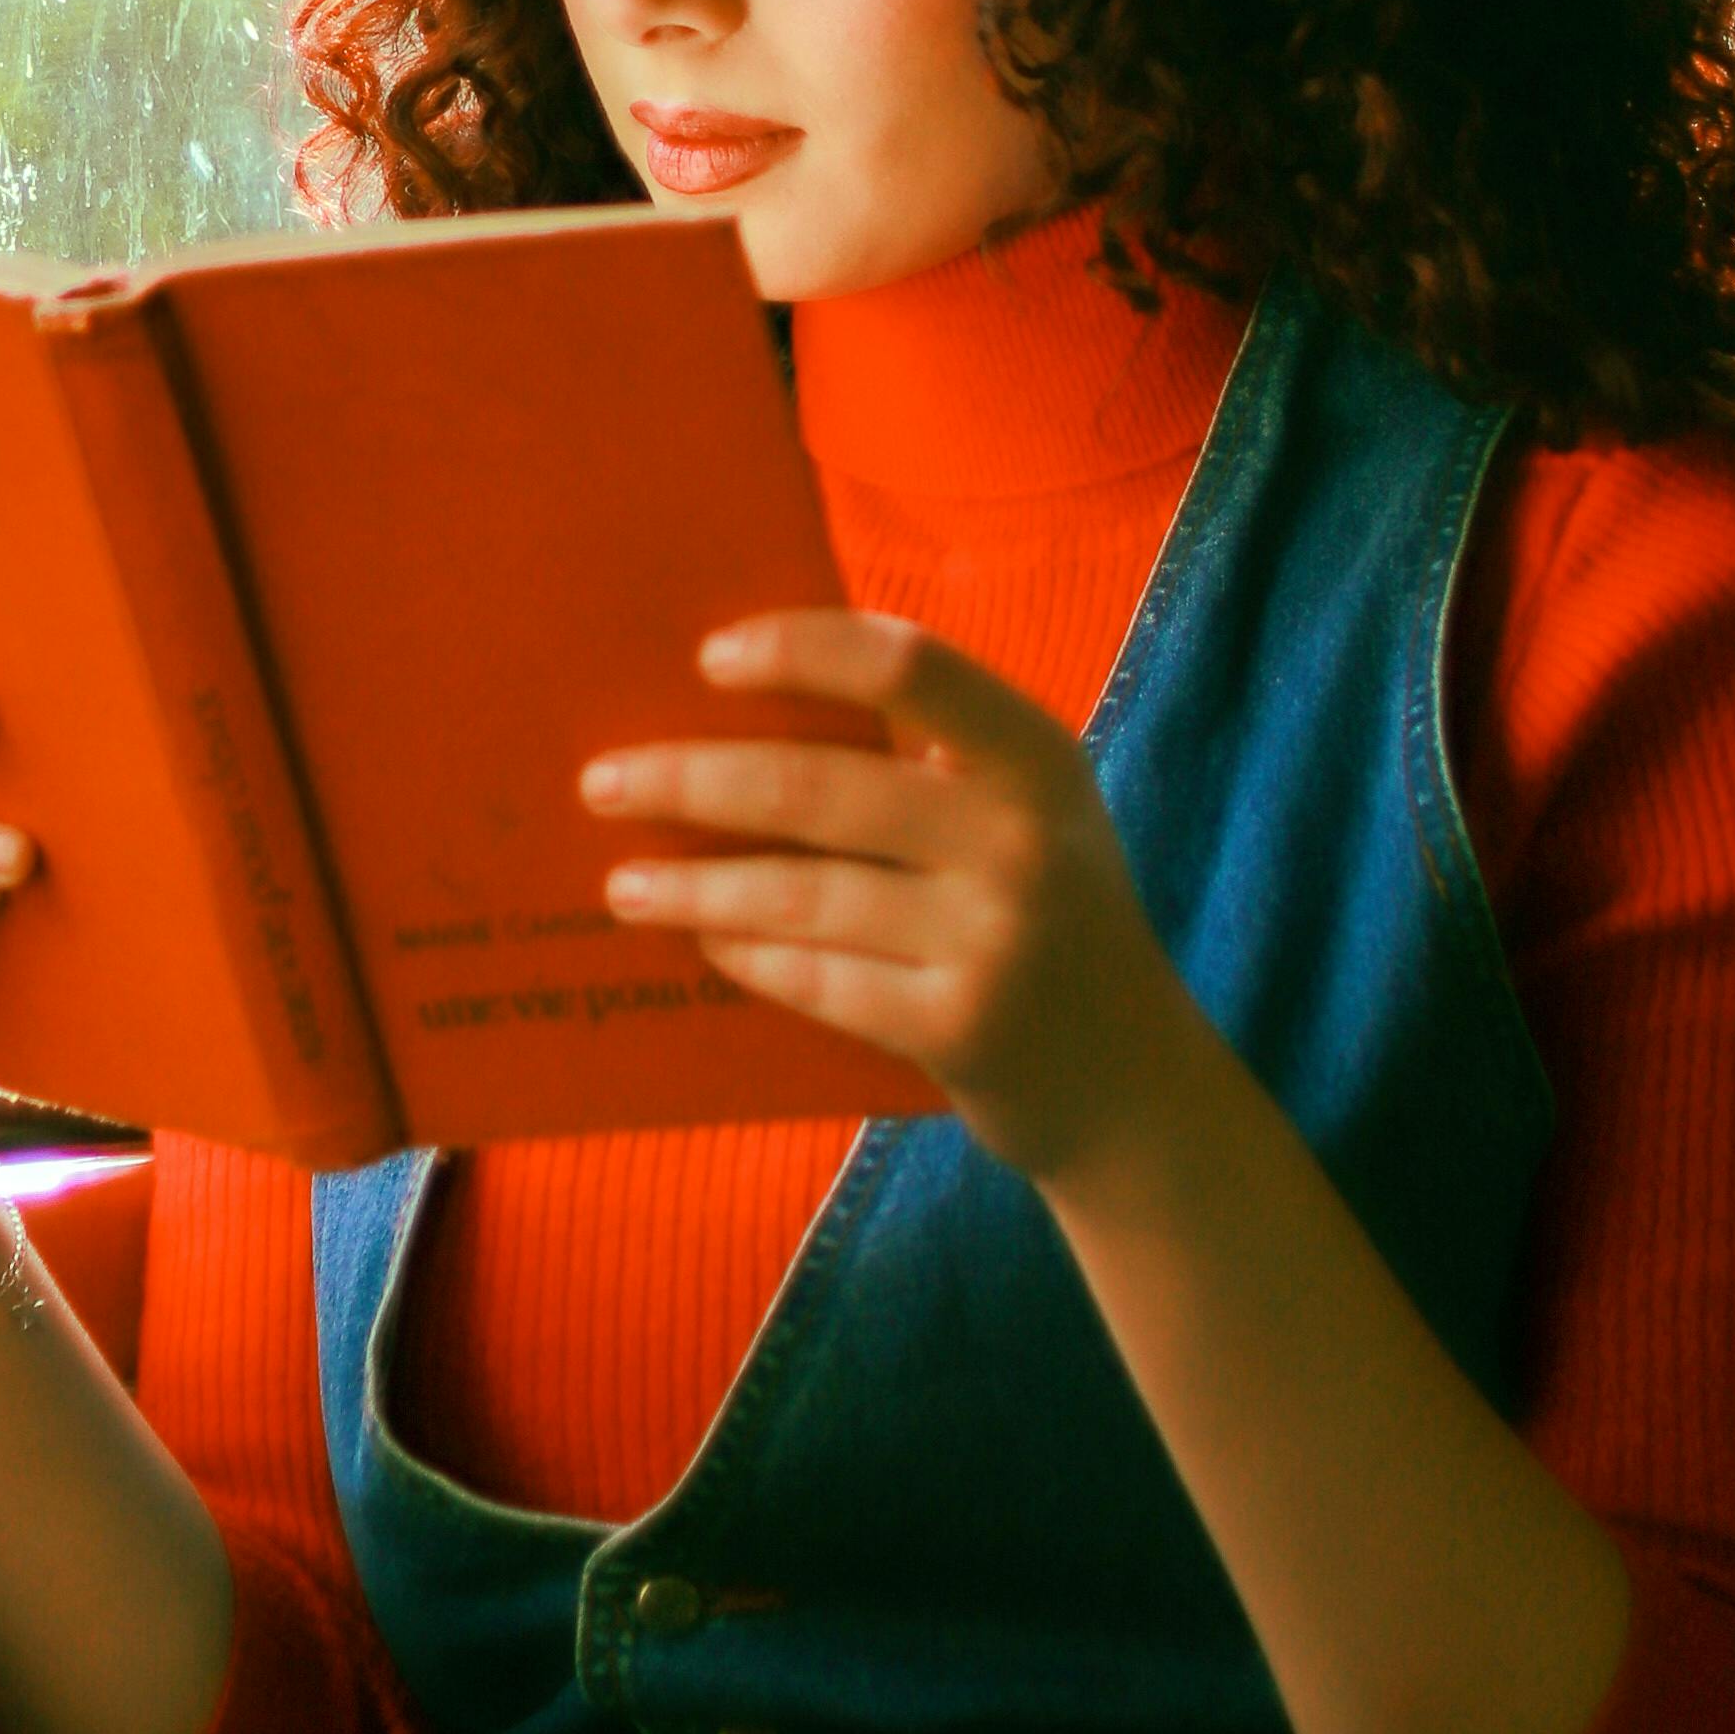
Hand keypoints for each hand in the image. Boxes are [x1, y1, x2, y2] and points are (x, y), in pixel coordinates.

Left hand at [586, 613, 1200, 1188]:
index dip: (802, 649)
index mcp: (1036, 755)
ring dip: (694, 881)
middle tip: (602, 780)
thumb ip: (930, 756)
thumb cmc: (1045, 914)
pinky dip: (747, 953)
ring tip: (621, 880)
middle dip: (693, 778)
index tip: (709, 657)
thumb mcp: (1026, 811)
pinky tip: (700, 938)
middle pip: (821, 785)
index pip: (907, 665)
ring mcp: (994, 938)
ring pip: (802, 893)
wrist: (1132, 1084)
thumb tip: (749, 701)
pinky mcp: (961, 1029)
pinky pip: (818, 979)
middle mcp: (1022, 837)